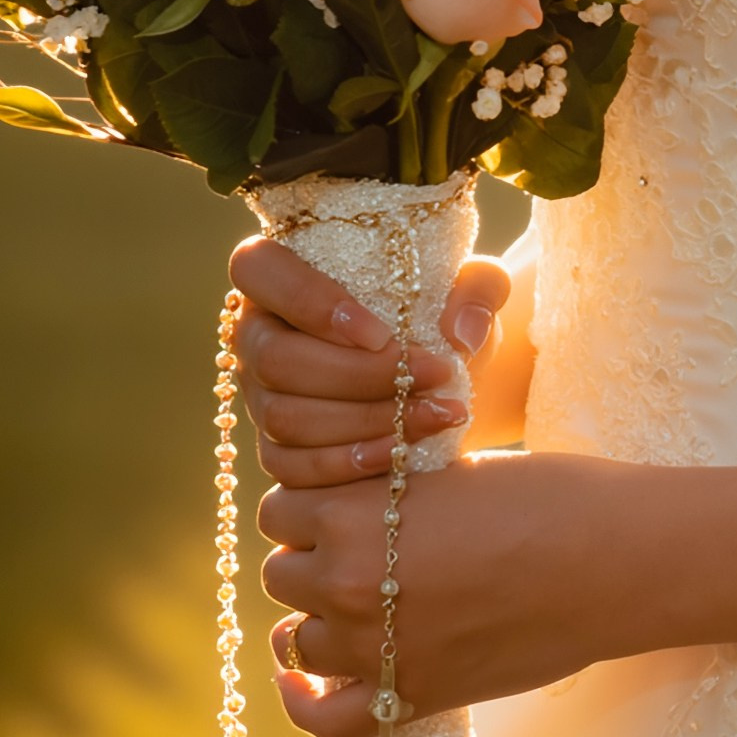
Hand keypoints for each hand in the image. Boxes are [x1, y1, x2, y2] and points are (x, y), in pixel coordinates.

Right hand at [228, 232, 512, 490]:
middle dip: (361, 375)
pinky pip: (294, 467)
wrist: (446, 378)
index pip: (257, 268)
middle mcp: (256, 334)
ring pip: (286, 417)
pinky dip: (352, 463)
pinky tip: (403, 451)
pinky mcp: (275, 449)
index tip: (381, 332)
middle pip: (277, 359)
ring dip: (366, 421)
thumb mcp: (474, 284)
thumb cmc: (444, 314)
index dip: (308, 301)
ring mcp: (260, 396)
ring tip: (436, 414)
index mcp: (280, 272)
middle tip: (434, 375)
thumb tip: (461, 334)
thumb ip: (479, 288)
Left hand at [257, 446, 636, 736]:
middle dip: (311, 560)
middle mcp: (347, 584)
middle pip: (281, 575)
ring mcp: (374, 649)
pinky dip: (303, 704)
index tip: (339, 504)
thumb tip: (359, 505)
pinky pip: (324, 721)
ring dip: (315, 620)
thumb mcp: (448, 472)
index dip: (308, 506)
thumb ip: (389, 493)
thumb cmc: (544, 497)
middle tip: (359, 550)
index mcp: (353, 514)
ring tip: (353, 604)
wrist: (610, 559)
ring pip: (295, 640)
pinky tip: (302, 684)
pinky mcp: (410, 697)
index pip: (280, 510)